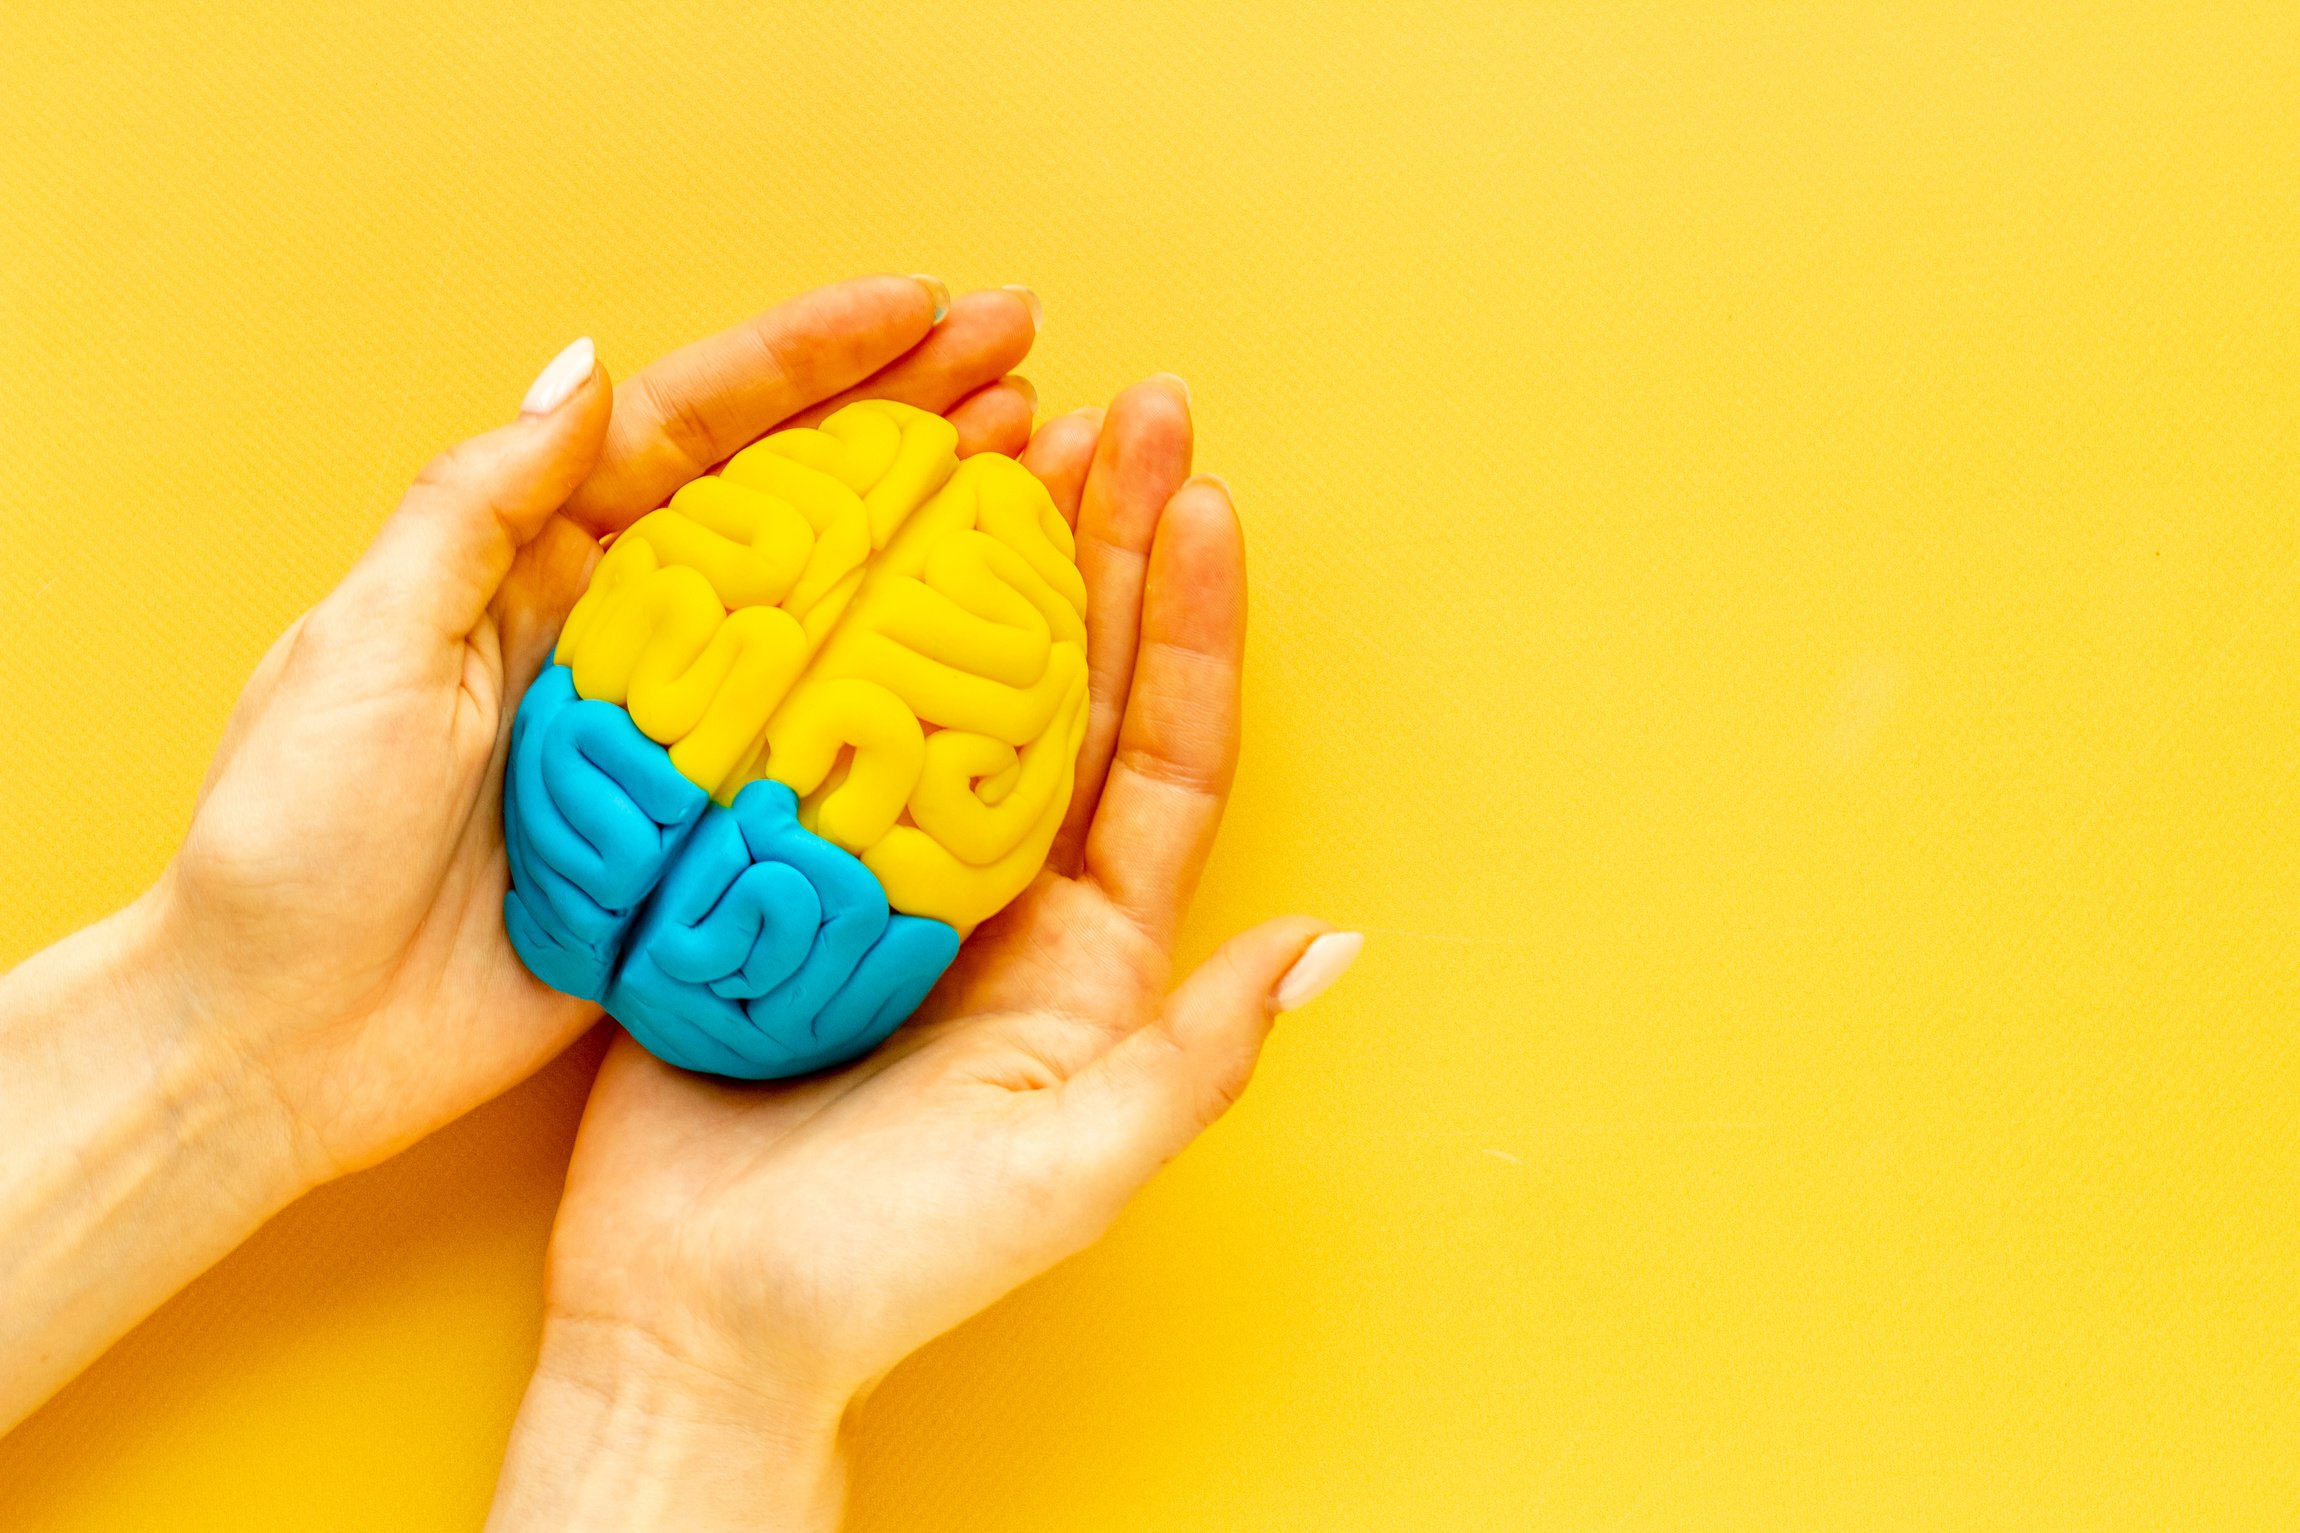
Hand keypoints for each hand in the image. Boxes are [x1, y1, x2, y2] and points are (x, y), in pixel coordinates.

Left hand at [163, 275, 1037, 1185]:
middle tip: (1022, 357)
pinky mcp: (704, 843)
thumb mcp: (367, 644)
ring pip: (829, 616)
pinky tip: (994, 665)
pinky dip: (909, 704)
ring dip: (932, 537)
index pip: (693, 427)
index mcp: (536, 564)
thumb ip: (478, 507)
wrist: (283, 1040)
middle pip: (790, 501)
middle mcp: (624, 636)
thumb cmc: (294, 838)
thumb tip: (590, 368)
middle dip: (906, 417)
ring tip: (1041, 471)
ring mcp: (676, 740)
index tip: (919, 307)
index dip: (811, 360)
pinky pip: (824, 757)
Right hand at [491, 378, 1362, 1531]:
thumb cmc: (894, 1266)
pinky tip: (846, 531)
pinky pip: (814, 719)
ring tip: (1006, 427)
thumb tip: (1334, 945)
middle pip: (1068, 684)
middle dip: (1105, 543)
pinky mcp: (771, 870)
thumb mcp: (1075, 1164)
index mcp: (1090, 950)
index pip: (1164, 752)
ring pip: (947, 681)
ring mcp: (884, 873)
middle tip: (1124, 408)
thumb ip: (1197, 1051)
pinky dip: (835, 621)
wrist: (700, 1322)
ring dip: (983, 557)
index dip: (1194, 622)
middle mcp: (1000, 893)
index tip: (1207, 495)